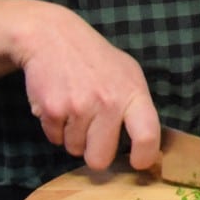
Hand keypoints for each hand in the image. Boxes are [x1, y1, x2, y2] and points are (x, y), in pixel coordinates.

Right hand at [18, 3, 160, 172]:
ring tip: (75, 107)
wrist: (54, 37)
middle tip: (93, 133)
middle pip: (100, 158)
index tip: (136, 162)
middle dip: (95, 152)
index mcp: (133, 93)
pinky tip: (60, 103)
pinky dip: (56, 128)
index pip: (147, 135)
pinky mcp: (52, 110)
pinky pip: (54, 139)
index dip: (144, 157)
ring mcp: (78, 107)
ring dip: (73, 136)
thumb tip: (146, 145)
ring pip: (75, 150)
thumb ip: (136, 107)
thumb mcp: (128, 74)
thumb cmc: (96, 60)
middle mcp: (107, 102)